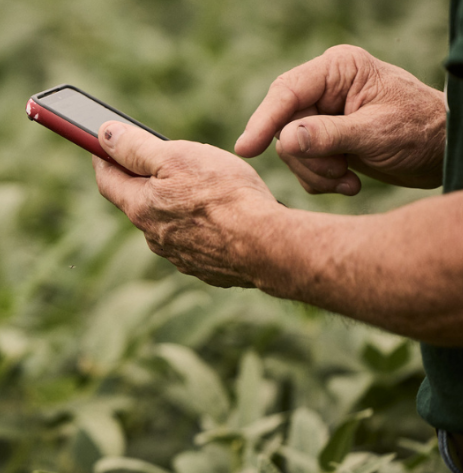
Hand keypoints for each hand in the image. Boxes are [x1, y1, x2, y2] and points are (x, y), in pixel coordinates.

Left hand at [94, 121, 281, 287]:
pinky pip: (195, 240)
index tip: (101, 143)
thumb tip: (104, 135)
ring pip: (168, 222)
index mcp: (140, 208)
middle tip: (157, 159)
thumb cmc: (223, 195)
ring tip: (201, 185)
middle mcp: (153, 236)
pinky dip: (200, 225)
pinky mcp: (207, 266)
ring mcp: (180, 255)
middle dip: (143, 180)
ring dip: (175, 204)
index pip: (107, 179)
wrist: (266, 245)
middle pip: (138, 201)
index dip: (103, 157)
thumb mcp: (175, 157)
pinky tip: (221, 215)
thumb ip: (135, 147)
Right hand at [234, 45, 445, 193]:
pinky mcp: (323, 139)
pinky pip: (301, 163)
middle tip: (339, 171)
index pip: (286, 92)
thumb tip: (285, 140)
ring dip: (317, 172)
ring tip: (349, 180)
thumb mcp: (376, 133)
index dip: (264, 121)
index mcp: (339, 70)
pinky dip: (321, 180)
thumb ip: (328, 136)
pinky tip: (349, 183)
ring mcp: (322, 114)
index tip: (247, 149)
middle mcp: (326, 88)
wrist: (444, 153)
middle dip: (308, 157)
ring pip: (290, 149)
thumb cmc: (422, 132)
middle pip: (285, 125)